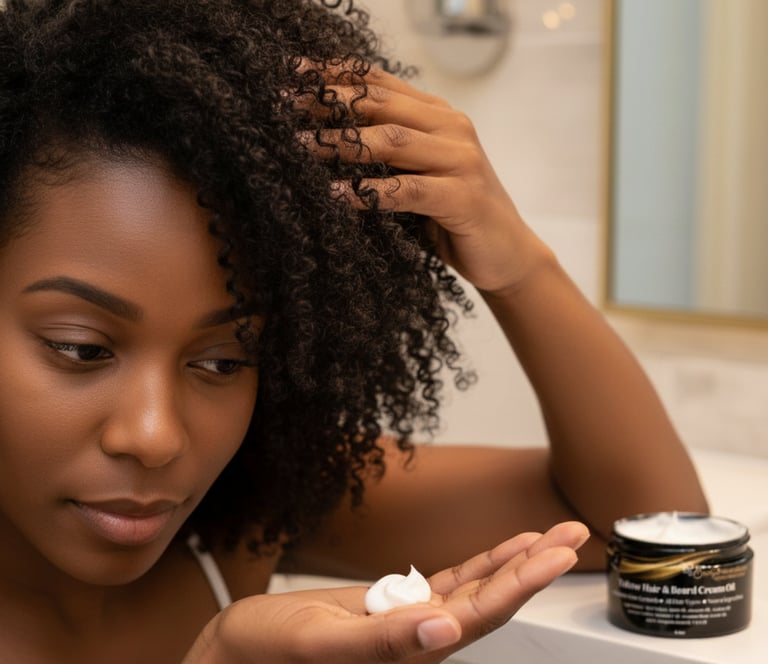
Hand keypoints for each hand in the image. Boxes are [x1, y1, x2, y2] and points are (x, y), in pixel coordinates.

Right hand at [183, 521, 587, 662]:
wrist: (243, 647)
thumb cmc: (271, 650)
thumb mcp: (322, 643)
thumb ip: (385, 641)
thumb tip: (444, 630)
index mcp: (412, 653)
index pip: (481, 615)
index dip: (523, 583)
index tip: (557, 554)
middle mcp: (423, 640)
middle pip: (492, 599)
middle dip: (535, 565)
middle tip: (574, 532)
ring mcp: (412, 621)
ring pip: (476, 588)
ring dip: (515, 560)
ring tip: (553, 534)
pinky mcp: (397, 606)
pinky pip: (448, 582)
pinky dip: (478, 563)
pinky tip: (503, 550)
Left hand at [297, 63, 549, 296]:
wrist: (506, 253)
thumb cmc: (453, 214)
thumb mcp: (419, 173)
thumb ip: (389, 150)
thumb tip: (322, 138)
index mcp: (438, 115)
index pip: (382, 83)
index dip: (337, 74)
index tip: (293, 72)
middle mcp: (452, 128)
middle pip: (382, 104)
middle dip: (330, 103)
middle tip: (283, 106)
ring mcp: (461, 160)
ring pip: (393, 140)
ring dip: (343, 143)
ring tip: (300, 147)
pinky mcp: (464, 197)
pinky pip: (409, 190)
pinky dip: (372, 192)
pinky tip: (339, 195)